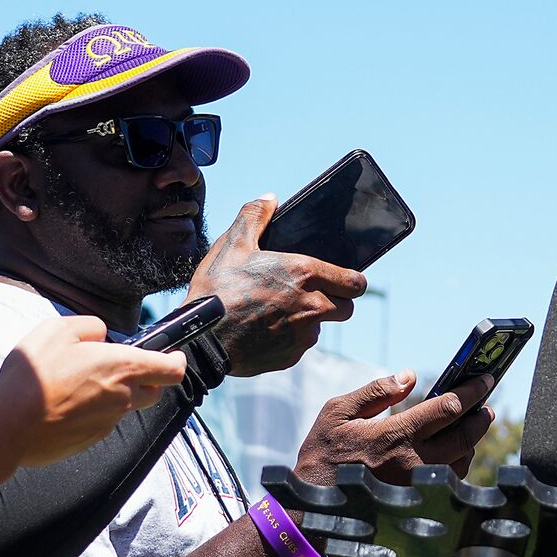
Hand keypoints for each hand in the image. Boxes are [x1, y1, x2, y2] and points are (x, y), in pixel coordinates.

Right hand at [0, 315, 185, 464]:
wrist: (8, 426)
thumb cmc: (33, 375)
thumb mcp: (58, 330)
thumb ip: (89, 327)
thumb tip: (101, 336)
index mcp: (123, 367)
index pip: (171, 369)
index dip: (175, 360)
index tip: (171, 355)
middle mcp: (123, 398)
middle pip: (154, 391)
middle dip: (147, 379)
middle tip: (120, 366)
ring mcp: (108, 423)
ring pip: (125, 407)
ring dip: (114, 395)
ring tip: (79, 383)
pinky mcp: (90, 440)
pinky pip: (102, 422)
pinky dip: (92, 413)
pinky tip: (65, 404)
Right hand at [190, 197, 367, 377]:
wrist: (200, 338)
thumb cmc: (217, 289)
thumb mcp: (232, 244)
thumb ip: (254, 216)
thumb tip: (270, 199)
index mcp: (304, 274)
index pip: (355, 282)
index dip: (352, 280)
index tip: (342, 280)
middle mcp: (313, 306)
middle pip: (347, 307)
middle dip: (336, 301)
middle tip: (310, 294)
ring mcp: (303, 335)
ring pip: (321, 327)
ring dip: (309, 320)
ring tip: (278, 311)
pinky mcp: (291, 357)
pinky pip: (300, 346)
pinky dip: (289, 339)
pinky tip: (264, 330)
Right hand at [291, 370, 496, 484]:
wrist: (312, 507)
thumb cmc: (322, 455)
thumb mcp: (338, 412)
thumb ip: (376, 391)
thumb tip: (409, 376)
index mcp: (394, 435)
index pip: (447, 408)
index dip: (471, 391)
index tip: (485, 379)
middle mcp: (413, 463)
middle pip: (464, 436)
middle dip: (480, 417)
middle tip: (485, 405)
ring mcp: (418, 487)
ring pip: (461, 462)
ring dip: (470, 442)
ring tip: (468, 427)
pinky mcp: (417, 503)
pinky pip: (449, 483)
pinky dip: (458, 464)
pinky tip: (452, 453)